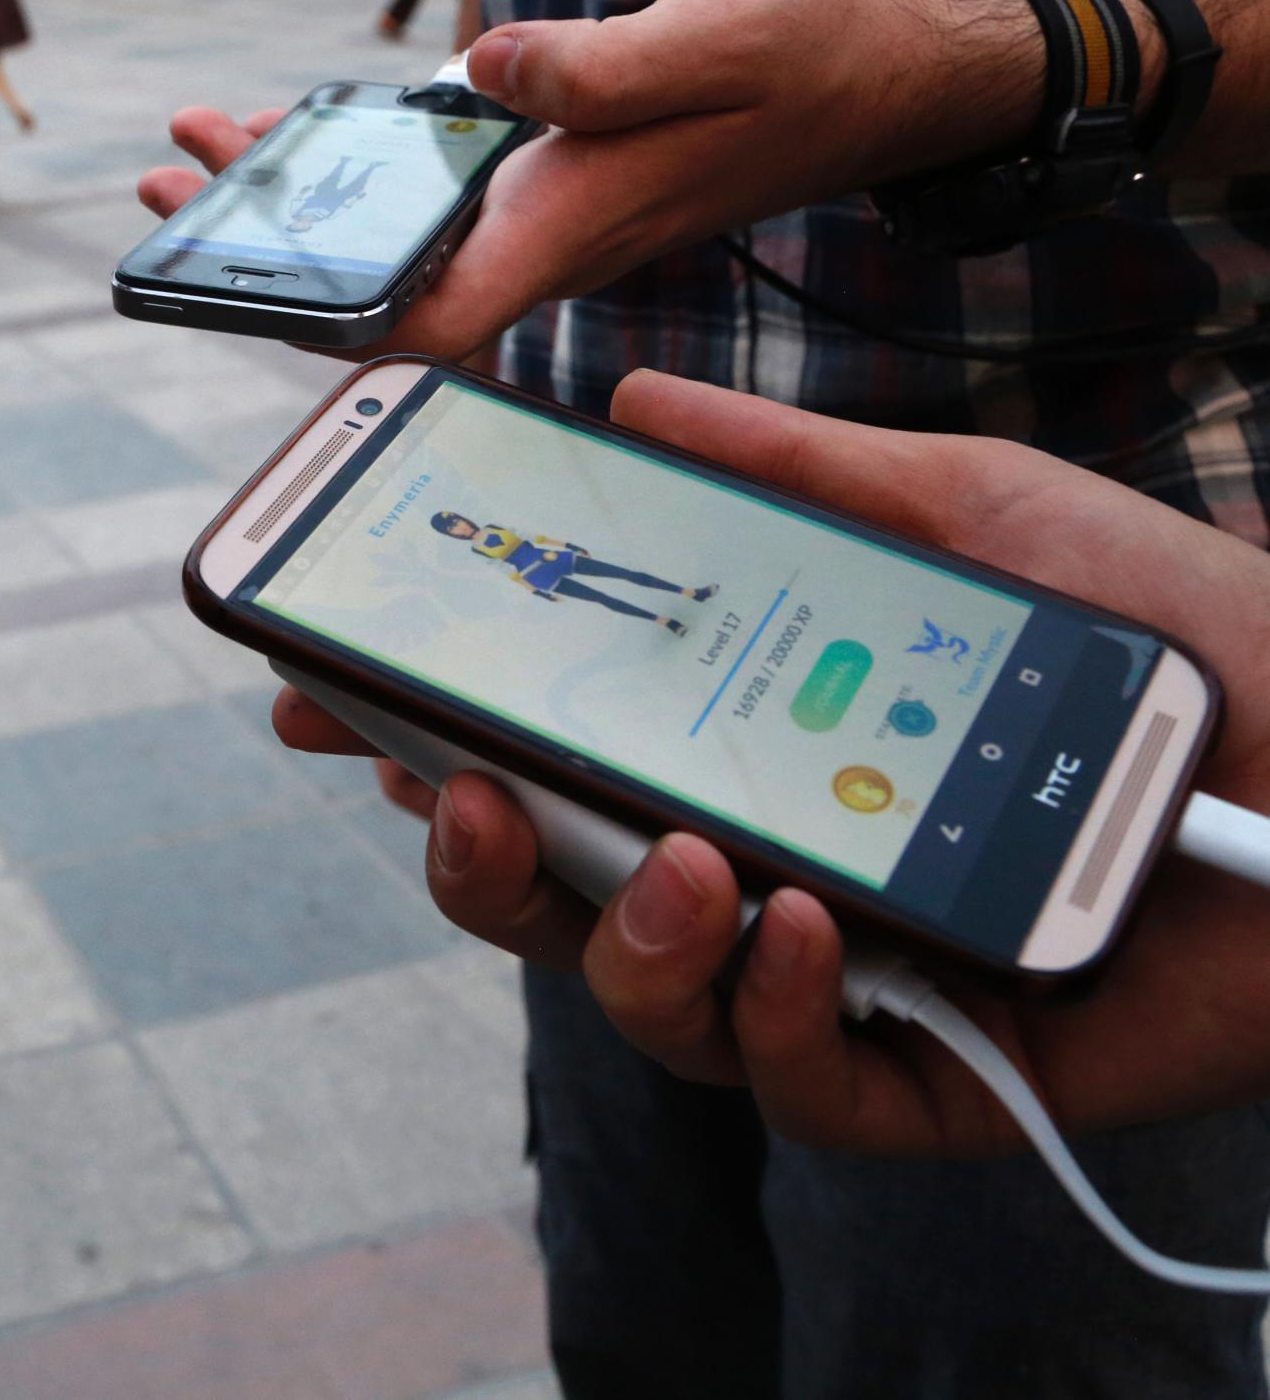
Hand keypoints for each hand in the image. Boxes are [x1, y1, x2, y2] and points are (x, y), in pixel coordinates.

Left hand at [141, 0, 1044, 361]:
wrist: (876, 65)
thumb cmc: (809, 53)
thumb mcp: (715, 34)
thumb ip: (601, 64)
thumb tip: (483, 67)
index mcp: (569, 227)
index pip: (429, 322)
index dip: (329, 330)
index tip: (238, 289)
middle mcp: (542, 239)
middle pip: (378, 284)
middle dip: (267, 250)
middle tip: (170, 185)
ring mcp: (541, 212)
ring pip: (392, 237)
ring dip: (295, 199)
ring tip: (200, 142)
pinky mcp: (544, 171)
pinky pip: (429, 190)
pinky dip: (356, 162)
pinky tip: (304, 120)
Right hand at [277, 373, 1269, 1153]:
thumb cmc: (1154, 627)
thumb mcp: (952, 510)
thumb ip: (788, 466)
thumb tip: (630, 400)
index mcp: (743, 747)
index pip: (548, 758)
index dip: (426, 740)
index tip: (330, 698)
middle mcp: (762, 866)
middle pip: (557, 903)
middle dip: (471, 860)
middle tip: (455, 793)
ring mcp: (836, 977)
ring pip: (648, 1004)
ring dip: (620, 939)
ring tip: (676, 857)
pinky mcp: (933, 1075)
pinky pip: (794, 1083)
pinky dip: (762, 1013)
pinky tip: (780, 924)